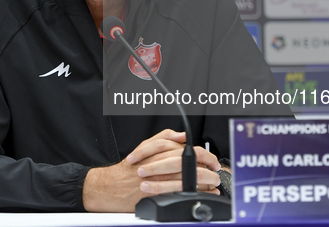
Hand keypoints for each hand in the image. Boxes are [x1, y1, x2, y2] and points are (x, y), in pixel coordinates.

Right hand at [82, 129, 220, 211]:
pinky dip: (196, 192)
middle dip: (209, 167)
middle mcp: (162, 164)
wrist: (113, 185)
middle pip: (193, 163)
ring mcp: (161, 179)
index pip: (190, 149)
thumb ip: (164, 137)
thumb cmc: (128, 168)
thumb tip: (182, 135)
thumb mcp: (145, 145)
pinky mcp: (160, 193)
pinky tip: (203, 192)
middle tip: (216, 171)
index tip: (212, 160)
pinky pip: (183, 192)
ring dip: (206, 180)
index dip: (206, 155)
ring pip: (190, 177)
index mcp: (161, 151)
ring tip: (213, 182)